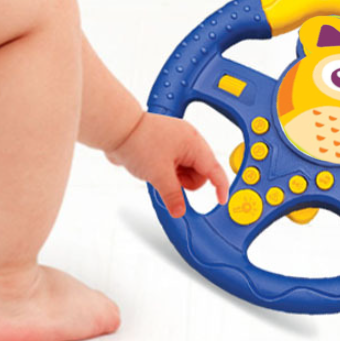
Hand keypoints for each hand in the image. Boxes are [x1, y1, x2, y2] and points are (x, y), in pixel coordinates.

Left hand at [106, 112, 229, 217]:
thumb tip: (180, 210)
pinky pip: (174, 167)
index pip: (214, 168)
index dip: (220, 186)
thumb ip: (174, 196)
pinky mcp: (163, 147)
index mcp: (193, 142)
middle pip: (200, 171)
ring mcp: (175, 143)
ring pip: (186, 170)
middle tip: (171, 183)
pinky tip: (155, 174)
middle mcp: (187, 140)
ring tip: (159, 176)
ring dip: (176, 180)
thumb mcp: (159, 175)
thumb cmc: (139, 141)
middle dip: (188, 183)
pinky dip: (168, 175)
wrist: (118, 130)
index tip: (222, 200)